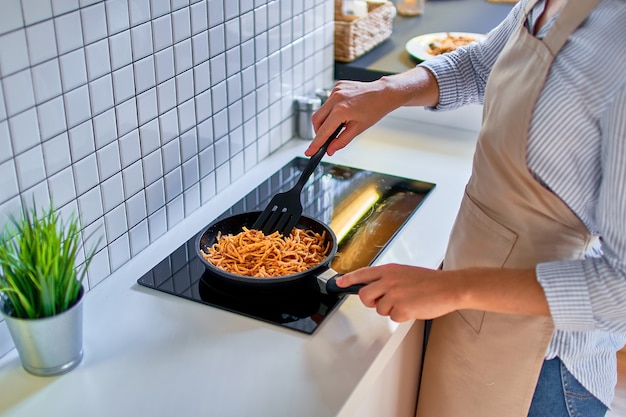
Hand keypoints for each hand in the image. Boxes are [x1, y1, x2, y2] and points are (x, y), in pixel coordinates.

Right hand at [305, 67, 439, 156]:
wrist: (384, 93)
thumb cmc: (375, 110)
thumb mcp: (358, 129)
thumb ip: (341, 141)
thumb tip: (330, 150)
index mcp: (341, 110)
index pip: (323, 131)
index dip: (315, 144)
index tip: (309, 152)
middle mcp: (335, 98)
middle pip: (316, 120)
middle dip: (319, 131)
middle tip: (327, 139)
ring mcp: (335, 90)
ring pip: (321, 110)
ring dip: (326, 120)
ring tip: (340, 123)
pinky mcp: (337, 86)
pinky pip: (328, 102)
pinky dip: (331, 110)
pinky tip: (344, 111)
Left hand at [336, 264, 460, 321]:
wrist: (449, 287)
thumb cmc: (430, 281)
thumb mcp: (405, 272)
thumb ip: (389, 279)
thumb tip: (376, 288)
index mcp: (389, 270)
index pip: (362, 273)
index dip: (348, 279)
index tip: (339, 283)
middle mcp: (388, 281)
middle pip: (365, 295)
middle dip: (370, 302)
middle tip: (383, 302)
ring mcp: (394, 295)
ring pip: (380, 309)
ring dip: (391, 309)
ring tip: (408, 301)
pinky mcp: (401, 309)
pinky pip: (393, 317)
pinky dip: (403, 316)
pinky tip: (414, 307)